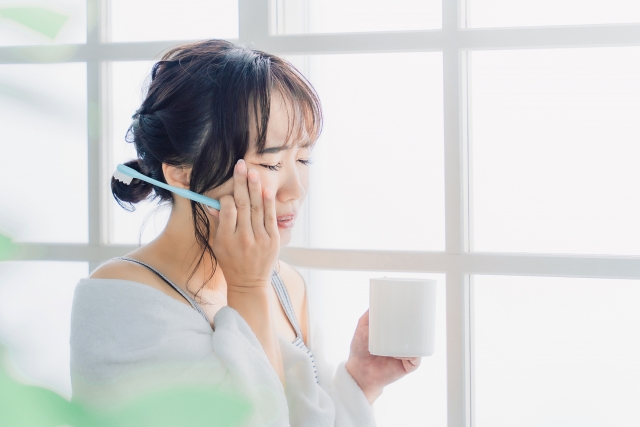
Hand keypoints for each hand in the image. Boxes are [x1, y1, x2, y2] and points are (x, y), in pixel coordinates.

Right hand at [209, 159, 279, 291]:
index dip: (227, 197)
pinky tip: (265, 189)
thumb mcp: (218, 245)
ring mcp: (260, 239)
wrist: (249, 283)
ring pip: (257, 208)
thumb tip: (213, 204)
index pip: (227, 211)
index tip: (227, 191)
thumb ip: (218, 224)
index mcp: (226, 239)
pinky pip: (270, 217)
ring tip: (252, 172)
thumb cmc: (230, 262)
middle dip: (240, 183)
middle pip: (242, 205)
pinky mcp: (273, 240)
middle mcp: (243, 238)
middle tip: (240, 165)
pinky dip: (268, 203)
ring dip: (254, 188)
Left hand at [344, 310, 420, 403]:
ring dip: (415, 339)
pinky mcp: (408, 366)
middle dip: (417, 324)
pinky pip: (415, 358)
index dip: (411, 315)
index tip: (414, 306)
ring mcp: (406, 354)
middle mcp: (403, 343)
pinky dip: (411, 354)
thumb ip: (368, 315)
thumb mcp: (362, 327)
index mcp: (394, 334)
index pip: (406, 322)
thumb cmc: (360, 350)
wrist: (359, 372)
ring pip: (418, 344)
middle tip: (415, 316)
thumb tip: (376, 301)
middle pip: (415, 332)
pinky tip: (399, 353)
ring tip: (406, 335)